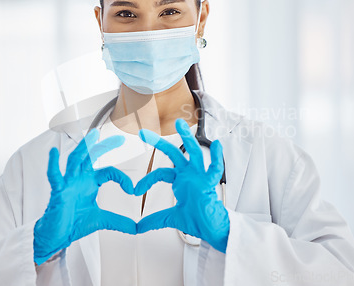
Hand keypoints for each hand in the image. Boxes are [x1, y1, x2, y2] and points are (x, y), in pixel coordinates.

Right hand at [34, 129, 135, 264]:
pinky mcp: (58, 191)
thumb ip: (119, 222)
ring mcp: (68, 183)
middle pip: (91, 156)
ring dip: (84, 147)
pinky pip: (54, 176)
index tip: (132, 189)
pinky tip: (53, 152)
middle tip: (119, 138)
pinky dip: (52, 164)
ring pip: (75, 160)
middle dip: (104, 146)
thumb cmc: (73, 222)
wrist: (58, 236)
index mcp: (90, 182)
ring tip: (92, 135)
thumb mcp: (102, 220)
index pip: (109, 172)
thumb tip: (136, 228)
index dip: (122, 178)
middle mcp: (79, 179)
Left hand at [134, 118, 228, 253]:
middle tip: (144, 132)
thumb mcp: (171, 218)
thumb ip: (155, 219)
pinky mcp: (209, 184)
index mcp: (180, 180)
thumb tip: (138, 226)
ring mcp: (200, 176)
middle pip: (173, 154)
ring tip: (179, 124)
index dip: (147, 179)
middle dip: (159, 142)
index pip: (161, 172)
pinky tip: (217, 144)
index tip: (135, 190)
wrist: (211, 228)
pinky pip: (214, 168)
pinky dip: (217, 156)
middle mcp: (189, 174)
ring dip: (187, 138)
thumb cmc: (196, 218)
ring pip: (193, 153)